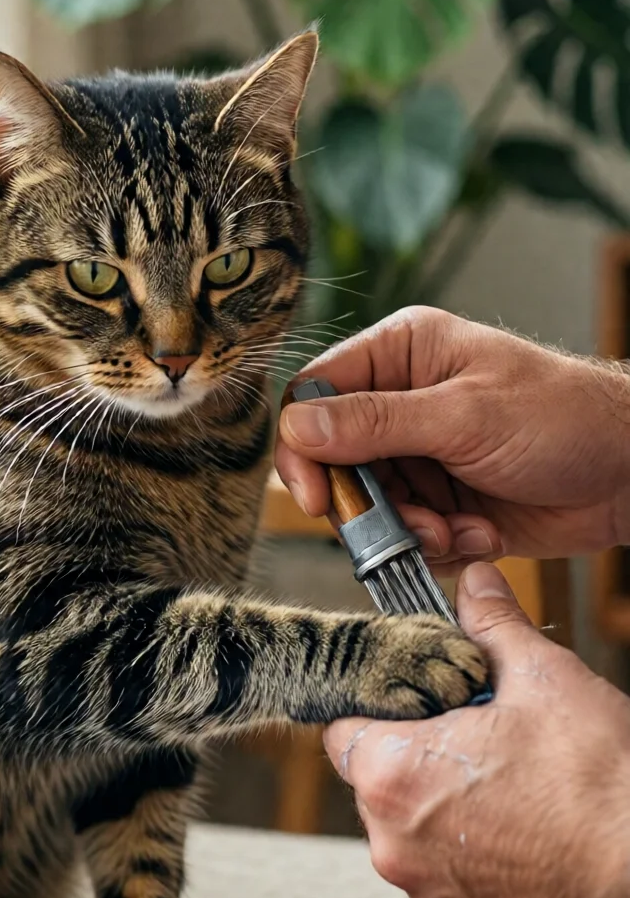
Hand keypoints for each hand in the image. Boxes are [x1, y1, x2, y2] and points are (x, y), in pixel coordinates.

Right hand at [276, 306, 629, 571]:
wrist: (629, 472)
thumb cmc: (562, 417)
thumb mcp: (464, 416)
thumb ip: (376, 423)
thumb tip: (299, 426)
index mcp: (401, 354)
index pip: (316, 394)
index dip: (306, 449)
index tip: (318, 498)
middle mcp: (401, 401)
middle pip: (335, 461)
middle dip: (370, 505)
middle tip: (410, 525)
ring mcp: (421, 453)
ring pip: (371, 506)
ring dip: (411, 530)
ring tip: (457, 530)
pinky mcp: (442, 499)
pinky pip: (407, 533)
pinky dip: (440, 543)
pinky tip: (481, 532)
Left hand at [324, 563, 629, 897]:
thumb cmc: (602, 786)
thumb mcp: (545, 679)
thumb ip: (492, 626)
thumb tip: (475, 585)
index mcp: (392, 776)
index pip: (342, 729)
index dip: (380, 706)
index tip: (415, 700)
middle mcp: (394, 846)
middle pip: (382, 782)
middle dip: (424, 756)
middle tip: (484, 738)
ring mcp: (430, 897)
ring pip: (419, 834)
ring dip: (452, 810)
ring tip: (518, 788)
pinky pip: (454, 881)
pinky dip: (481, 859)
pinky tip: (531, 836)